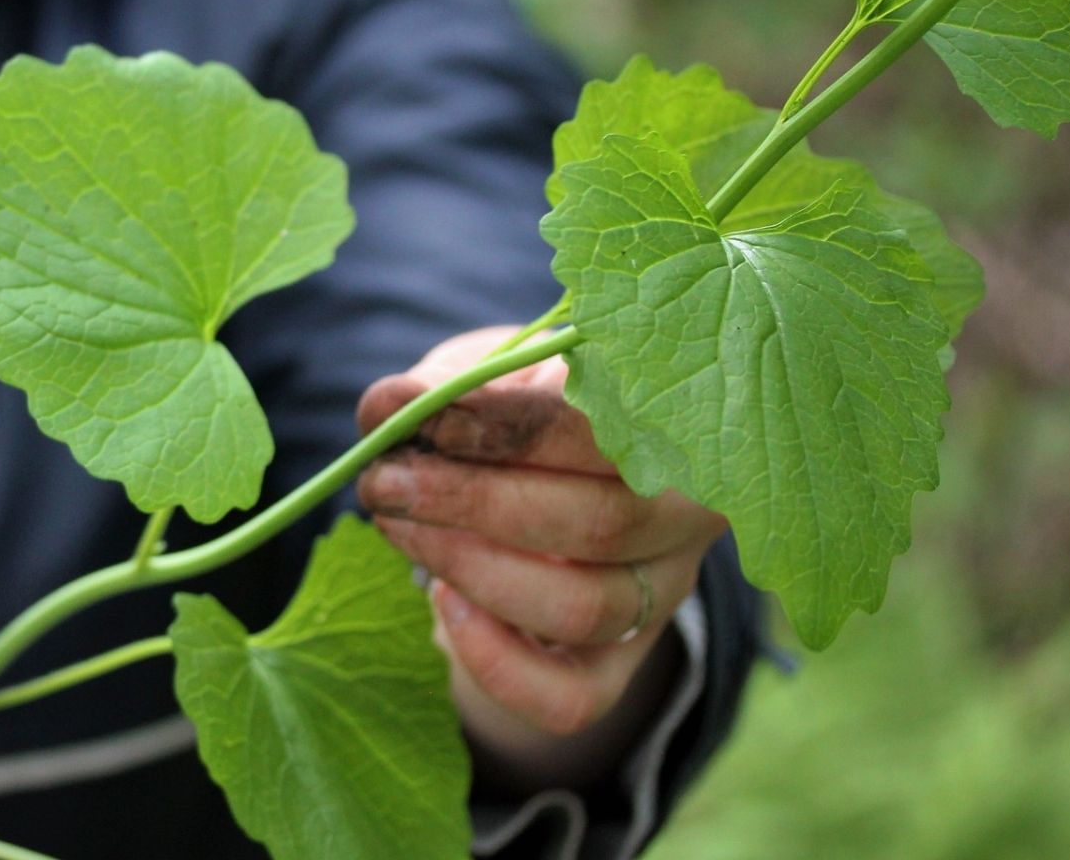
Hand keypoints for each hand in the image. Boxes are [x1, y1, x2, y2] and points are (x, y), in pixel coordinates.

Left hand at [354, 326, 727, 788]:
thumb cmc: (519, 403)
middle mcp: (683, 515)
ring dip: (471, 569)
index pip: (605, 430)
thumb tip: (391, 407)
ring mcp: (659, 593)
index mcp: (667, 423)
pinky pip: (572, 698)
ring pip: (585, 608)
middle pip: (601, 522)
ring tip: (395, 525)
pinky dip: (498, 664)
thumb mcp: (491, 371)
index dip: (509, 429)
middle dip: (473, 501)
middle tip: (385, 480)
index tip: (425, 418)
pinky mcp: (619, 660)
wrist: (545, 470)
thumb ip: (447, 386)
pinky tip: (443, 603)